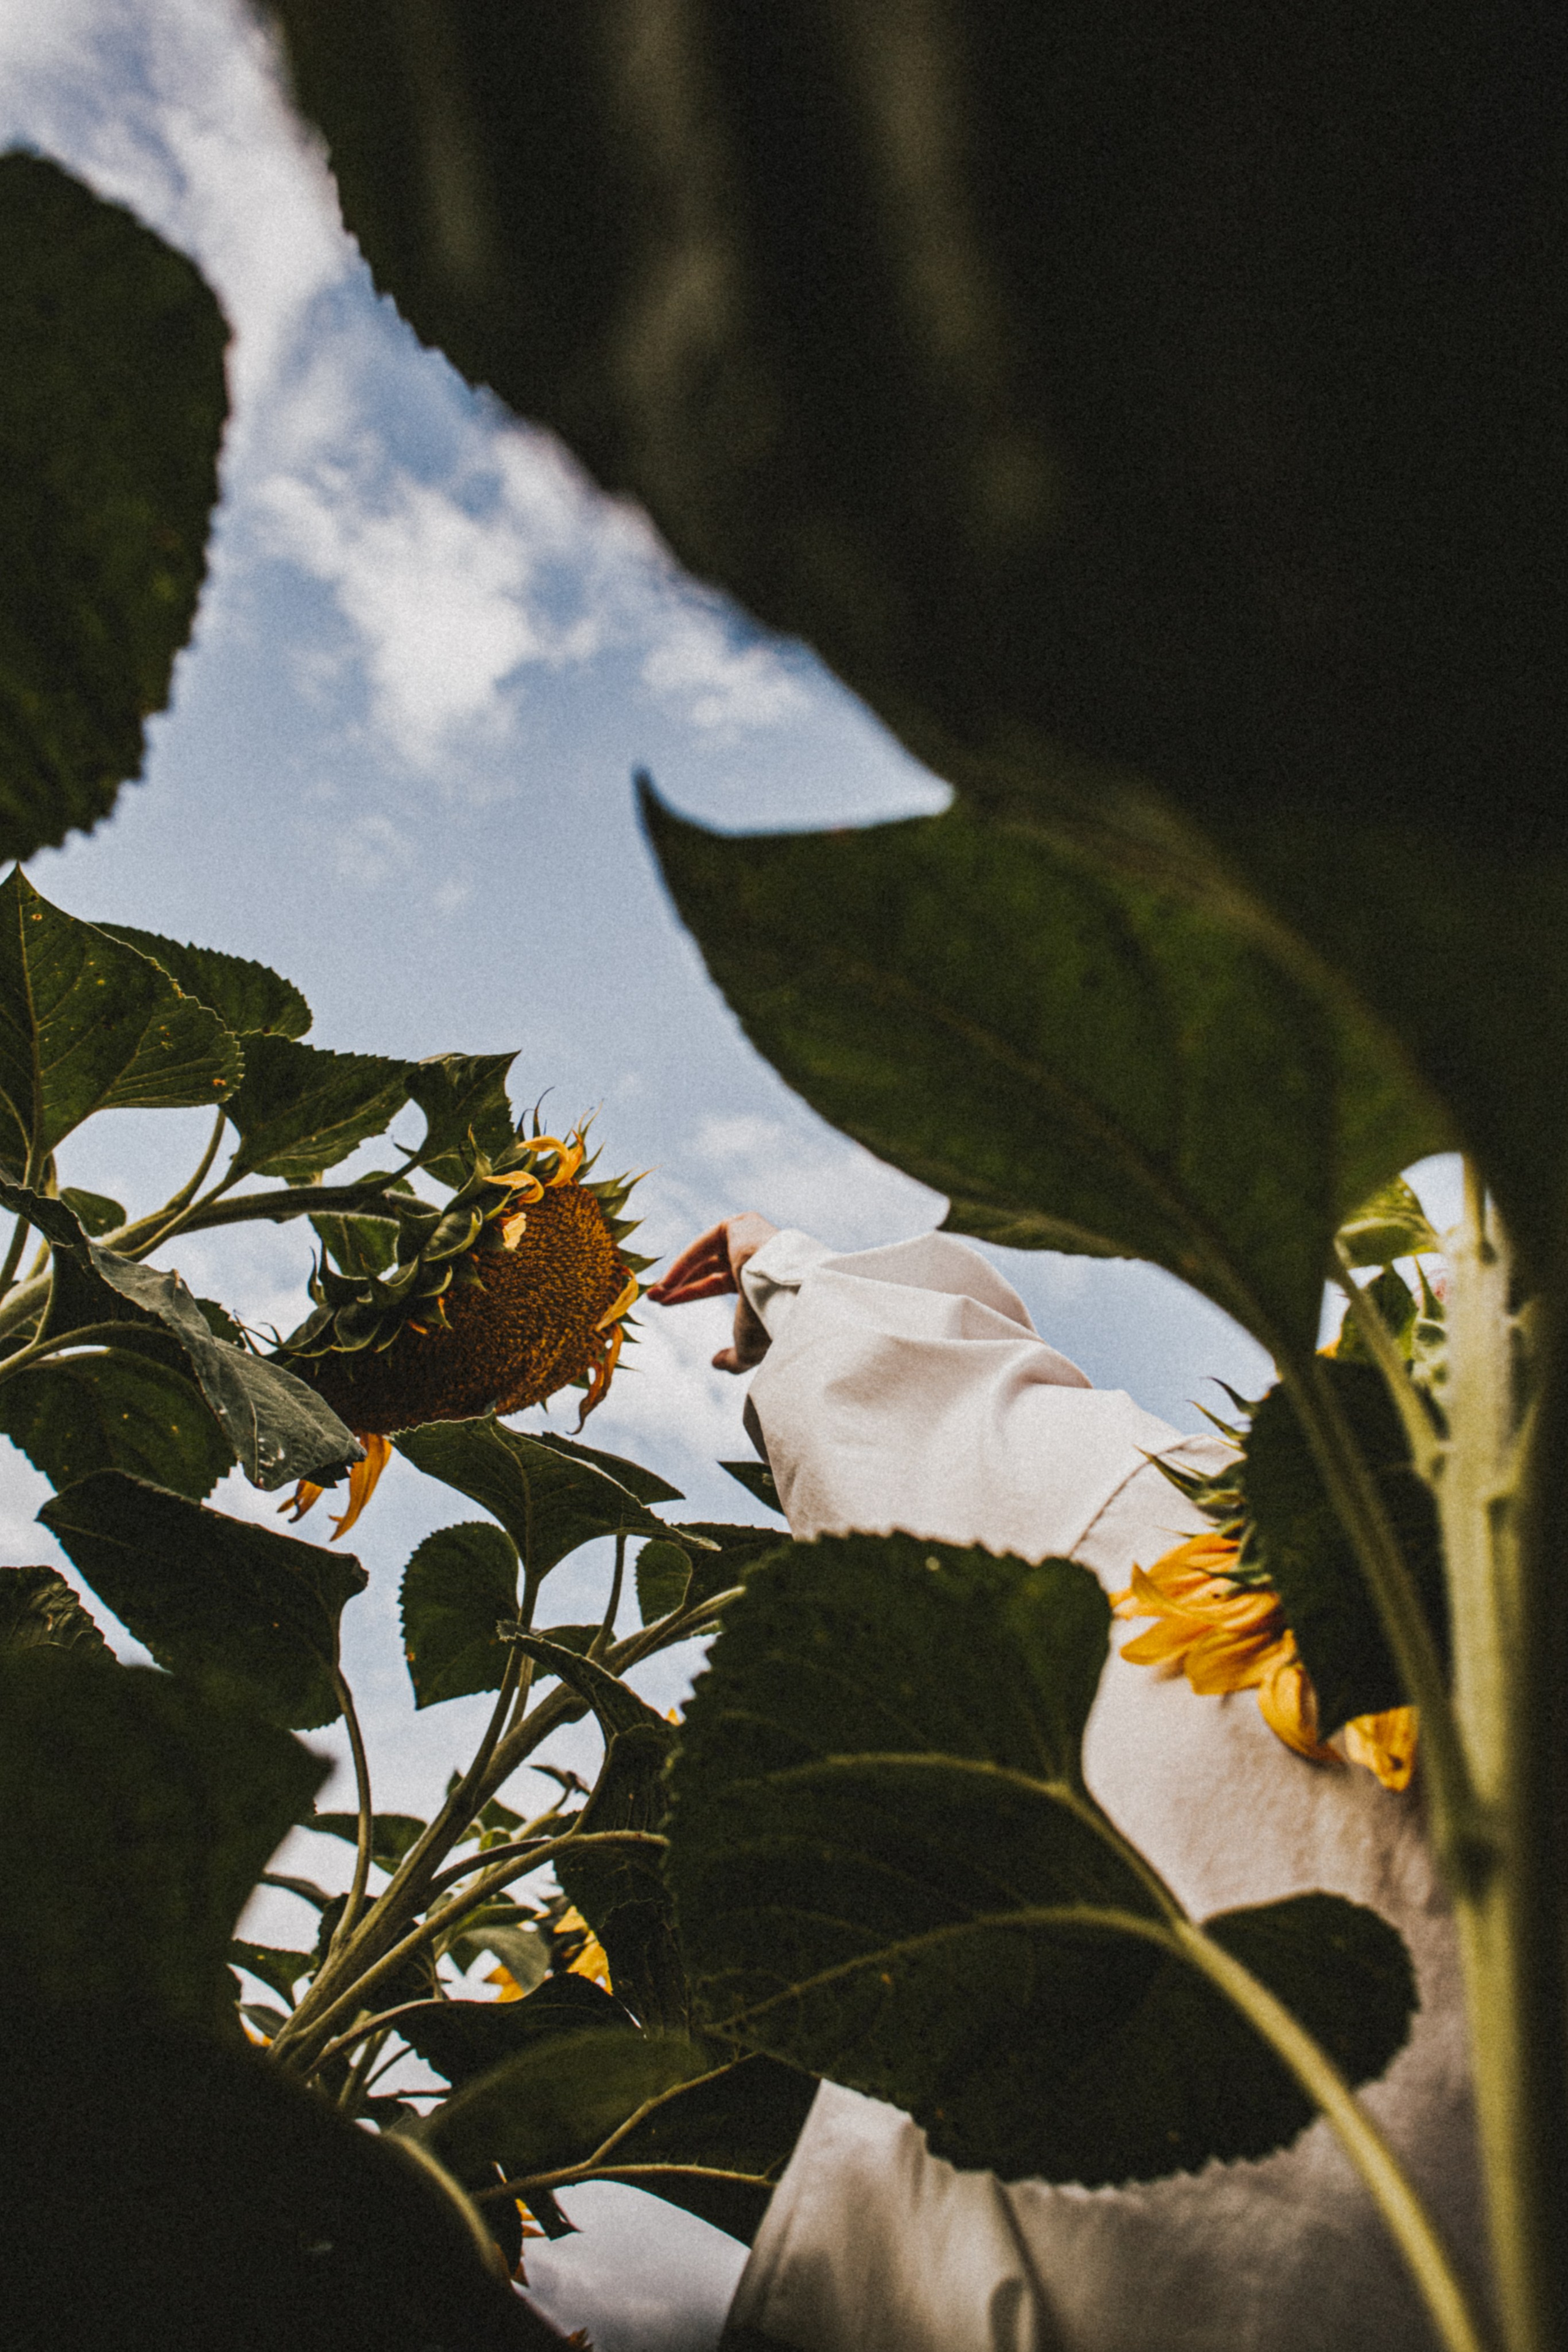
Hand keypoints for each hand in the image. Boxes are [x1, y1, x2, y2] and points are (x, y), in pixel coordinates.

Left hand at [647, 1213, 779, 1371]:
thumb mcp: (748, 1349)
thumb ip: (734, 1359)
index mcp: (761, 1279)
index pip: (718, 1282)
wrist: (788, 1299)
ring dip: (677, 1274)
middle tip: (653, 1297)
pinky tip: (667, 1284)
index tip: (663, 1303)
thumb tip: (716, 1363)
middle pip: (708, 1267)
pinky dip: (684, 1263)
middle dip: (678, 1283)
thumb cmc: (770, 1324)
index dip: (689, 1293)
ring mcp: (751, 1237)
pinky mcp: (742, 1225)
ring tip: (654, 1294)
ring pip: (704, 1254)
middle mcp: (757, 1255)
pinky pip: (704, 1243)